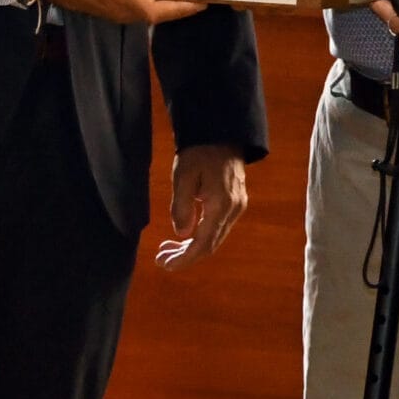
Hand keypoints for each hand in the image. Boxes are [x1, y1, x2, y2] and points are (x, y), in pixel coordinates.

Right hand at [45, 0, 200, 25]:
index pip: (159, 10)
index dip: (182, 8)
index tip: (204, 0)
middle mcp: (119, 7)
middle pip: (158, 14)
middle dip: (179, 5)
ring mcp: (110, 11)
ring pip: (145, 15)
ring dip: (164, 5)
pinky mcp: (103, 9)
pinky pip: (133, 12)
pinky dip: (149, 4)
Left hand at [155, 144, 247, 267]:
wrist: (221, 134)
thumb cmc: (199, 152)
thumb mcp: (184, 177)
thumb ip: (182, 206)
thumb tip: (181, 233)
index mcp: (221, 205)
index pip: (203, 243)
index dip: (184, 259)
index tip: (165, 265)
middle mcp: (234, 210)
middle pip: (210, 245)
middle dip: (185, 256)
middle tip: (161, 258)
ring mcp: (238, 207)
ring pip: (215, 238)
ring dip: (192, 247)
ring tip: (167, 248)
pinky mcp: (236, 203)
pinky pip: (218, 228)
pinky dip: (201, 236)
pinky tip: (185, 235)